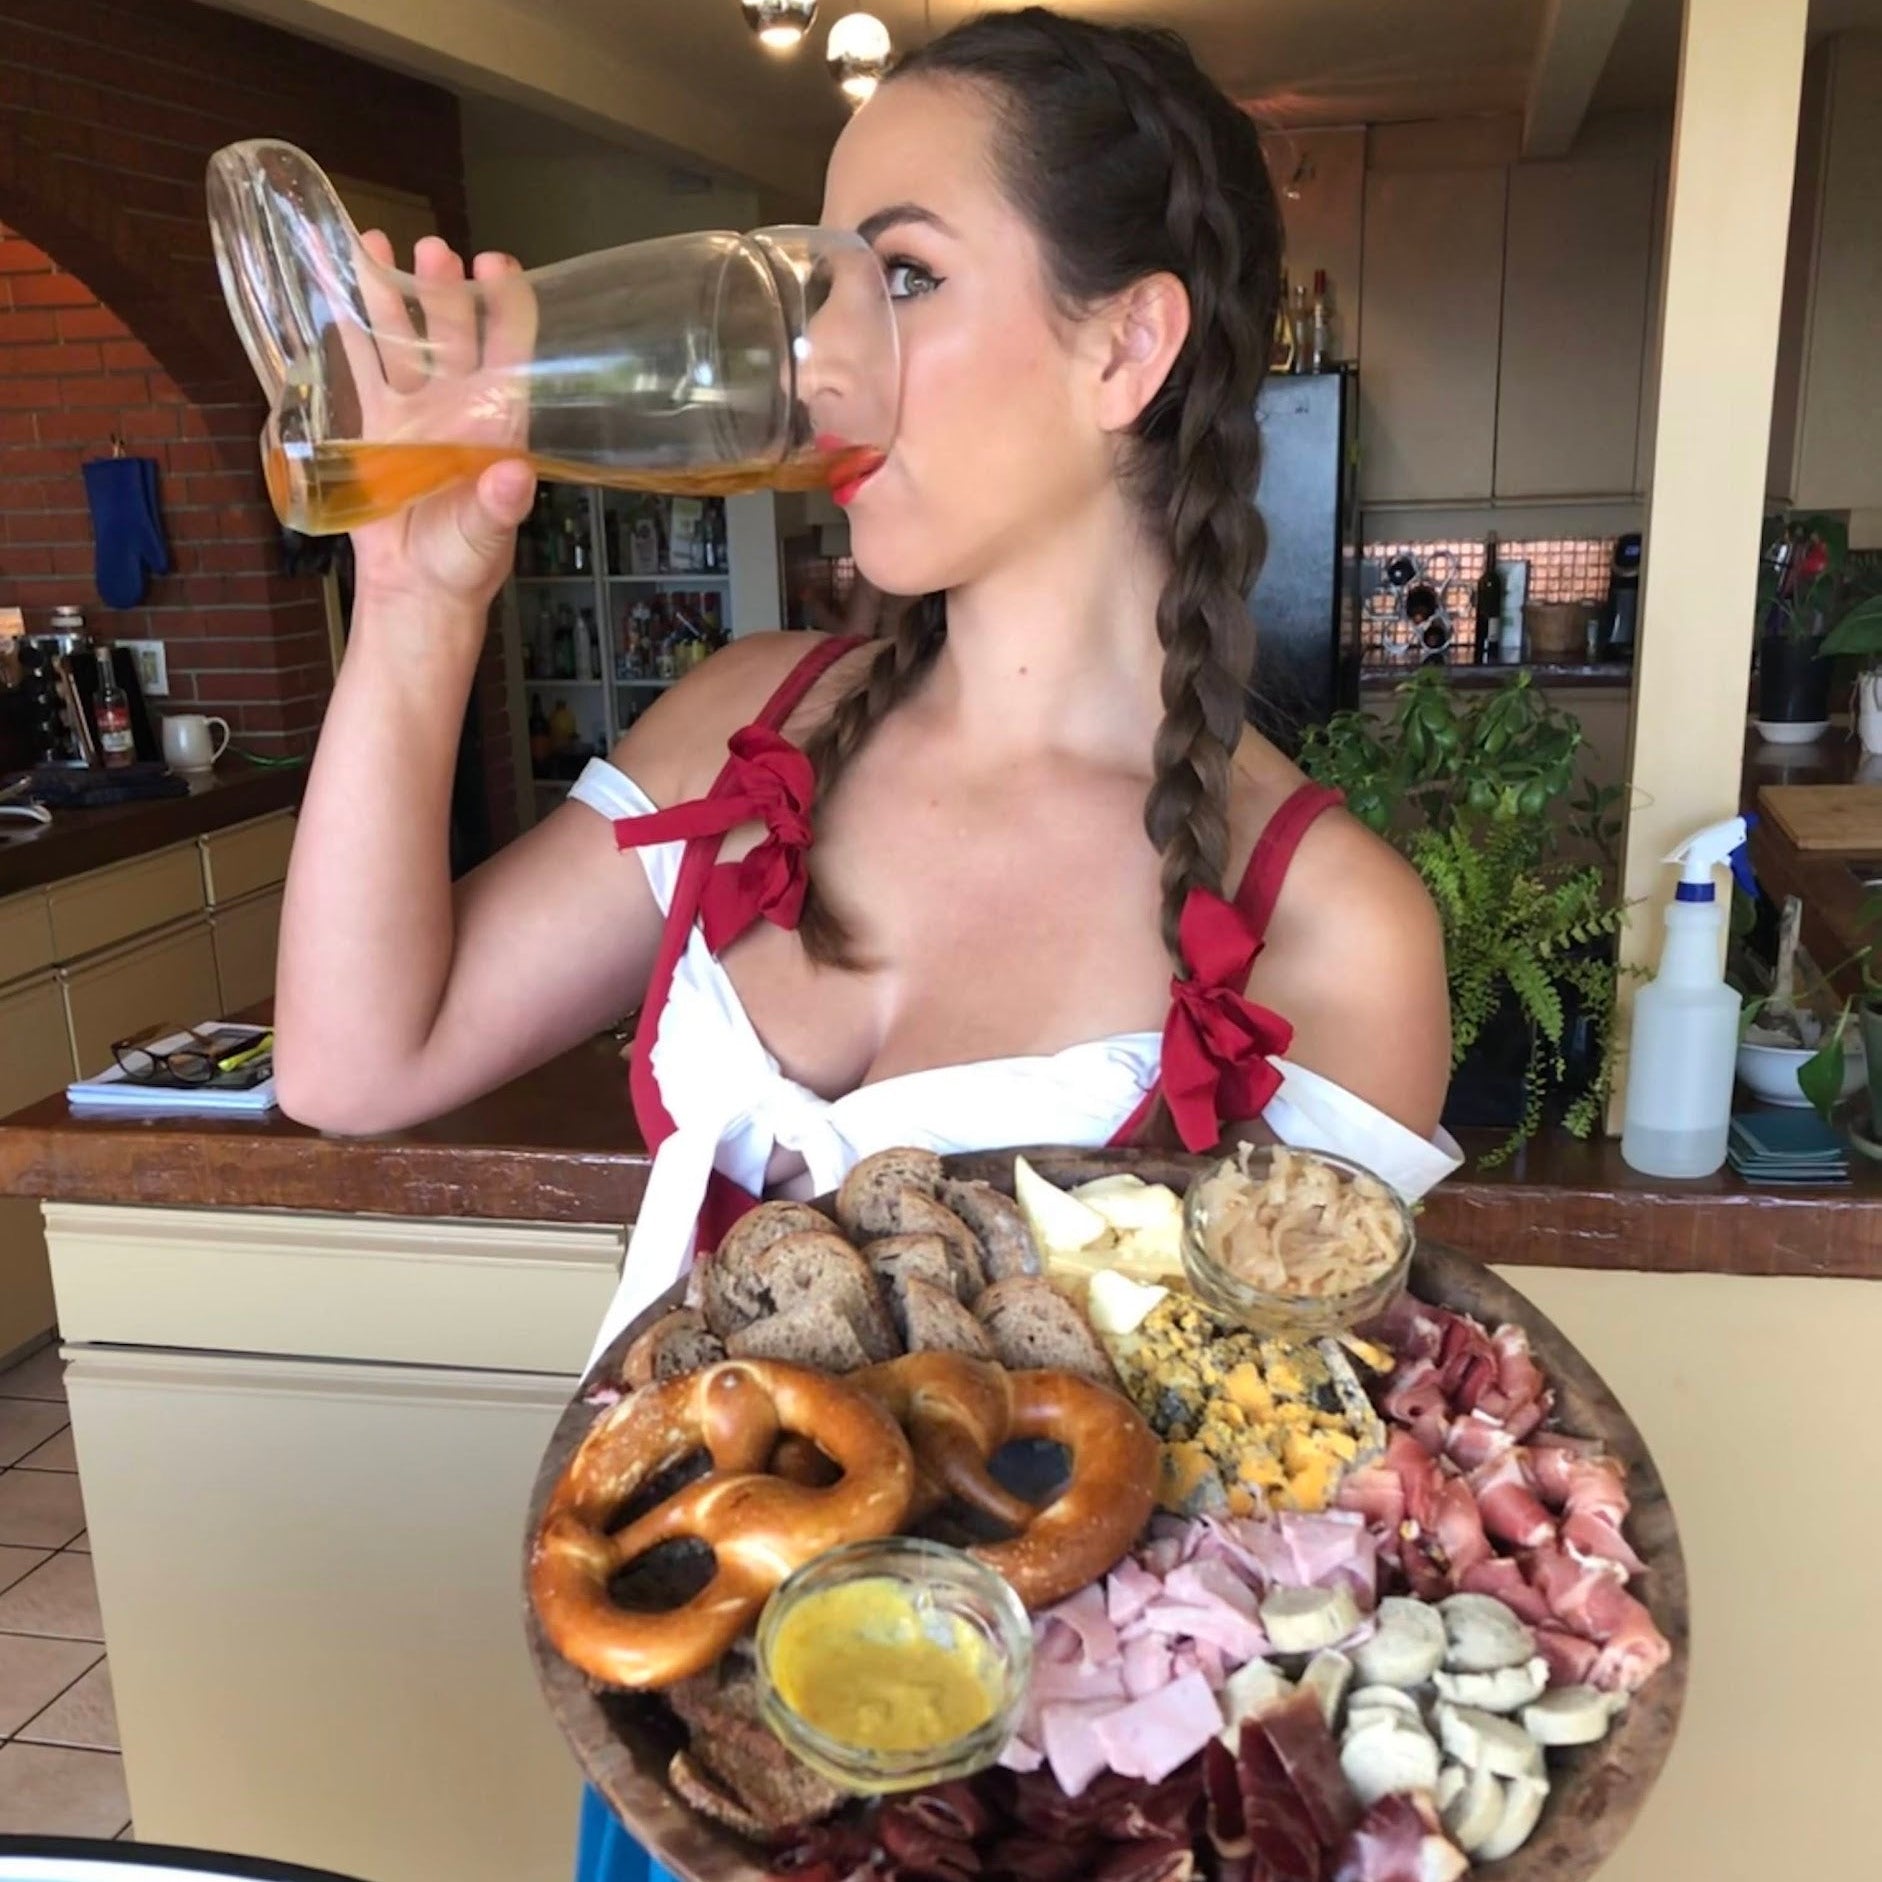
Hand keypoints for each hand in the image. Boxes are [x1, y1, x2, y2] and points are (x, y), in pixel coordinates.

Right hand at [343, 233, 539, 613]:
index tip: (497, 267)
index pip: (512, 354)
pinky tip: (334, 288)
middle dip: (444, 290)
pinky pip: (357, 368)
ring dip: (391, 294)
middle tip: (433, 251)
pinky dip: (345, 330)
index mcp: (498, 424)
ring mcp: (413, 411)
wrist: (415, 587)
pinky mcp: (371, 423)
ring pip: (402, 340)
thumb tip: (515, 477)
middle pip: (454, 335)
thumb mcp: (486, 539)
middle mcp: (458, 407)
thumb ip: (500, 507)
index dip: (509, 308)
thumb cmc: (464, 562)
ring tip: (380, 243)